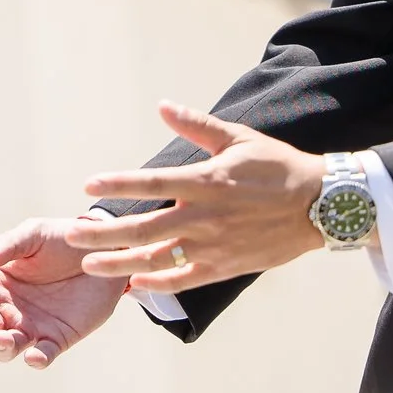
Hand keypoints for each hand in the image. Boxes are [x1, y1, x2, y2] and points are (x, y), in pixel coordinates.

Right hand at [0, 217, 128, 368]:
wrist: (104, 250)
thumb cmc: (63, 239)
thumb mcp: (34, 234)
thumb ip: (7, 246)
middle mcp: (9, 308)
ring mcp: (32, 326)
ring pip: (7, 347)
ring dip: (1, 348)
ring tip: (5, 339)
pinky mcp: (58, 338)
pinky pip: (43, 355)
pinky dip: (37, 360)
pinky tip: (34, 357)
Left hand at [66, 102, 327, 291]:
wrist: (320, 205)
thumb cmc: (277, 166)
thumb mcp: (239, 139)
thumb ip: (197, 126)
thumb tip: (162, 107)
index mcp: (206, 181)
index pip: (151, 183)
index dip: (118, 184)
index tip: (89, 184)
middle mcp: (204, 216)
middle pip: (143, 228)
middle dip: (103, 232)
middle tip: (71, 233)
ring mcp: (213, 245)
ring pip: (157, 259)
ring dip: (119, 263)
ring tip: (89, 264)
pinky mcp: (224, 267)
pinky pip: (183, 280)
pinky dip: (156, 284)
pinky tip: (131, 286)